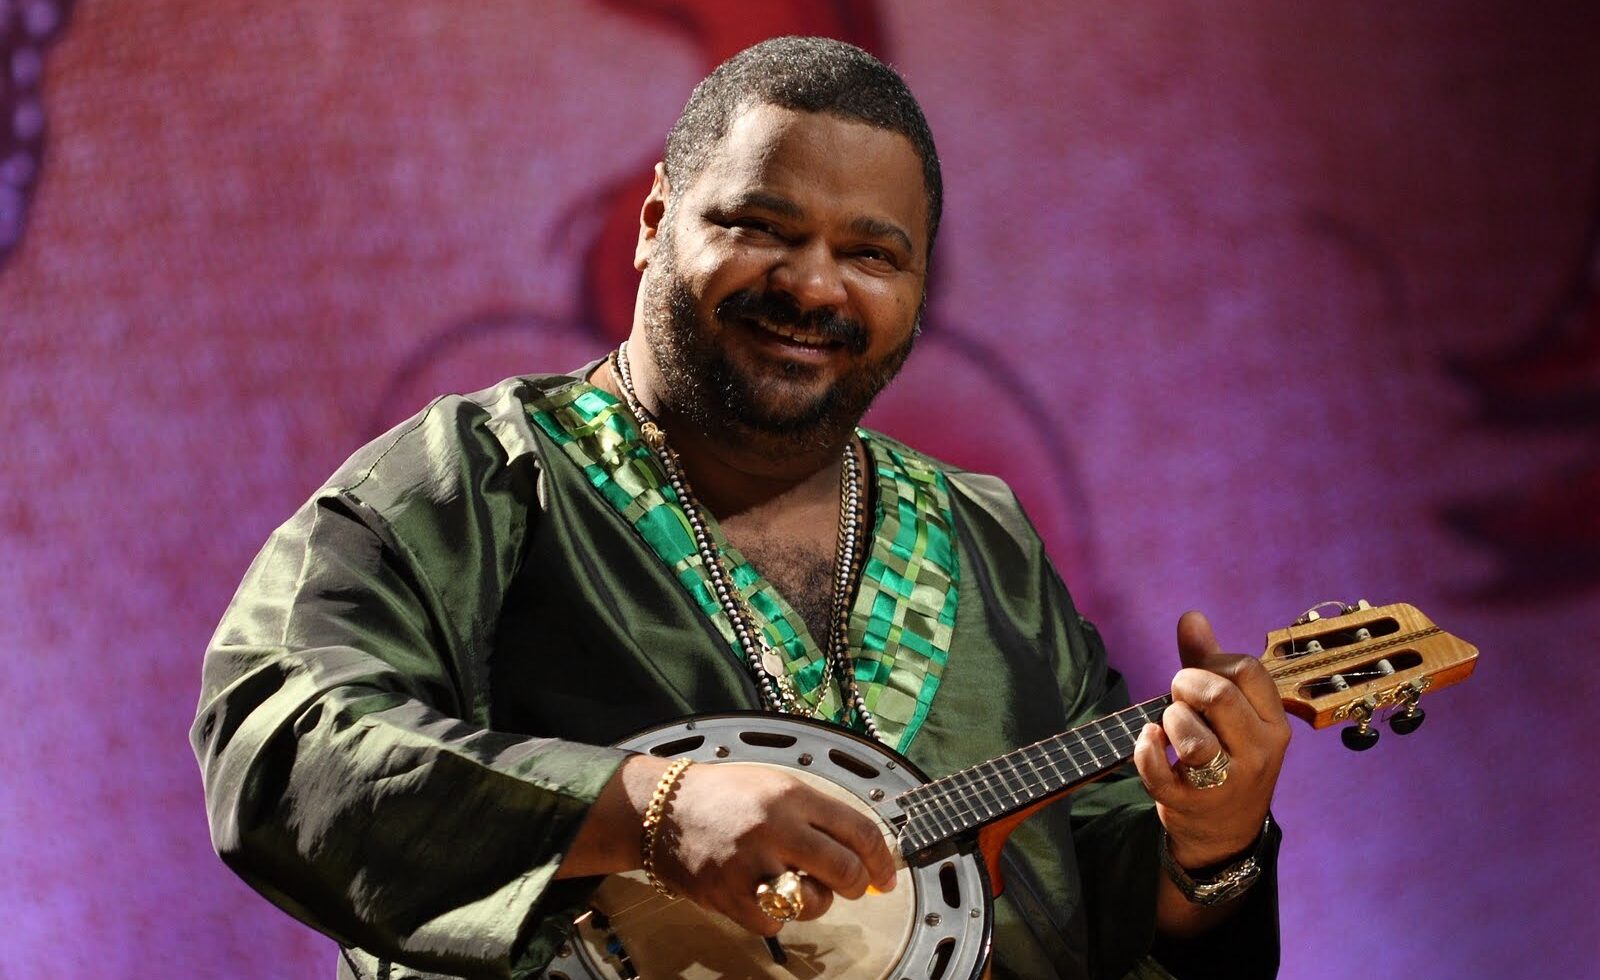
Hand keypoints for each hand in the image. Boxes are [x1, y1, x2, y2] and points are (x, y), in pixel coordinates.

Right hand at [653, 761, 898, 936]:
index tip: (886, 876)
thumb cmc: (724, 796)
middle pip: (844, 870)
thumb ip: (818, 816)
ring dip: (815, 901)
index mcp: (791, 795)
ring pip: (813, 903)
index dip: (881, 859)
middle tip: (853, 887)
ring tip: (796, 884)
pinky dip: (775, 916)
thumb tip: (863, 852)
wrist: (662, 809)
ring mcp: (752, 865)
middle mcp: (775, 828)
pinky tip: (761, 893)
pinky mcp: (730, 896)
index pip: (858, 830)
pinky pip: (775, 924)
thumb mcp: (776, 787)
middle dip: (857, 885)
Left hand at [1133, 610, 1289, 869]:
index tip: (1203, 677)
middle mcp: (1258, 753)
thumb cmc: (1227, 756)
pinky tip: (1149, 741)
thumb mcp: (1232, 714)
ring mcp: (1227, 783)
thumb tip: (1191, 616)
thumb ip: (1209, 663)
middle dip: (1186, 685)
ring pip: (1192, 738)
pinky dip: (1145, 749)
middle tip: (1180, 698)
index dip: (1212, 661)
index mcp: (1273, 723)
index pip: (1246, 668)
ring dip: (1170, 721)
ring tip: (1171, 728)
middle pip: (1218, 695)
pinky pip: (1159, 771)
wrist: (1226, 833)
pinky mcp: (1191, 806)